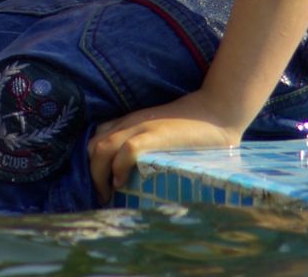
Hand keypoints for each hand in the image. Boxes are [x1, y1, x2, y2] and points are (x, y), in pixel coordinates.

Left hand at [88, 92, 247, 203]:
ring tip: (108, 194)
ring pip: (102, 148)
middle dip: (91, 174)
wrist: (216, 111)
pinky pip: (127, 149)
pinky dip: (118, 167)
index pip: (96, 140)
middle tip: (102, 196)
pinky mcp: (156, 134)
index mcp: (130, 123)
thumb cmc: (191, 128)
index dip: (92, 165)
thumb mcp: (159, 133)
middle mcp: (130, 124)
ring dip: (98, 175)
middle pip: (93, 146)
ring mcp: (142, 128)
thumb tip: (133, 174)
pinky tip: (121, 183)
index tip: (101, 186)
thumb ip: (144, 145)